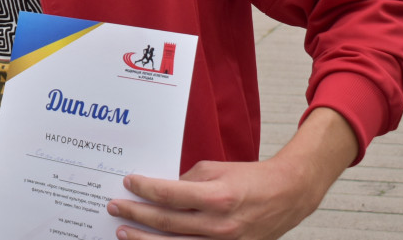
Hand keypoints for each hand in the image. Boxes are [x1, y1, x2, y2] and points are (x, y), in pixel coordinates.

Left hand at [106, 109, 355, 239]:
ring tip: (123, 232)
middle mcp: (220, 224)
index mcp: (217, 197)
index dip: (145, 189)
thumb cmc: (250, 178)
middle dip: (136, 214)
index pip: (169, 194)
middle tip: (115, 207)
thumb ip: (186, 180)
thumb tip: (159, 189)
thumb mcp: (215, 169)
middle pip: (167, 222)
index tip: (128, 182)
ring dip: (145, 239)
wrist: (287, 195)